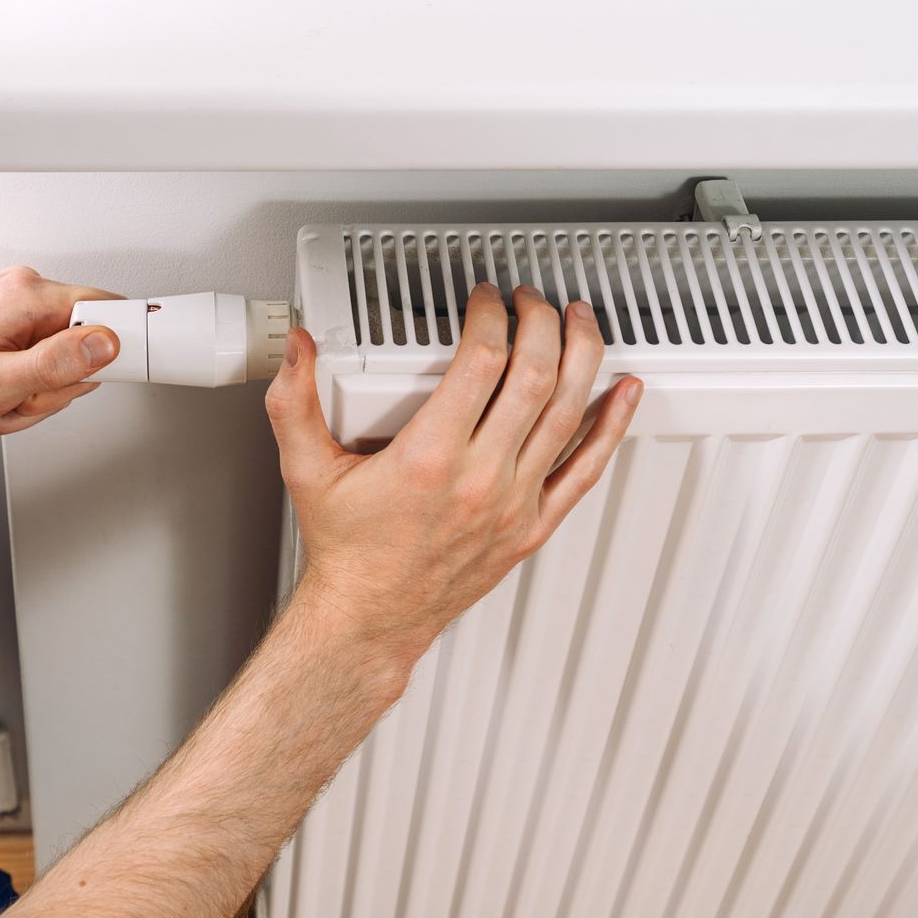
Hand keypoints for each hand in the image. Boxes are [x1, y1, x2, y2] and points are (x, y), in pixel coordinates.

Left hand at [0, 266, 122, 440]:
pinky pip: (32, 368)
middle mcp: (17, 295)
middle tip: (17, 401)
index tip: (118, 372)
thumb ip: (57, 364)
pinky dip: (14, 394)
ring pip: (57, 365)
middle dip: (54, 388)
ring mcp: (8, 314)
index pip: (104, 309)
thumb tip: (106, 343)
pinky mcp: (0, 333)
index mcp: (22, 296)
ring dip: (30, 398)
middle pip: (82, 346)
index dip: (115, 349)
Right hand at [265, 282, 640, 663]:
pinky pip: (587, 469)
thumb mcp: (306, 470)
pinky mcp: (532, 526)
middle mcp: (479, 478)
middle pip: (535, 375)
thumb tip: (299, 348)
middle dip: (540, 322)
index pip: (482, 361)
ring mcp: (513, 502)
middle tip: (531, 300)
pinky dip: (611, 425)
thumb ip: (294, 403)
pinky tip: (624, 394)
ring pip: (567, 412)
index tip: (485, 299)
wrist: (370, 618)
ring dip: (580, 355)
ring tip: (578, 321)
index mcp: (429, 457)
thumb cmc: (346, 551)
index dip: (490, 315)